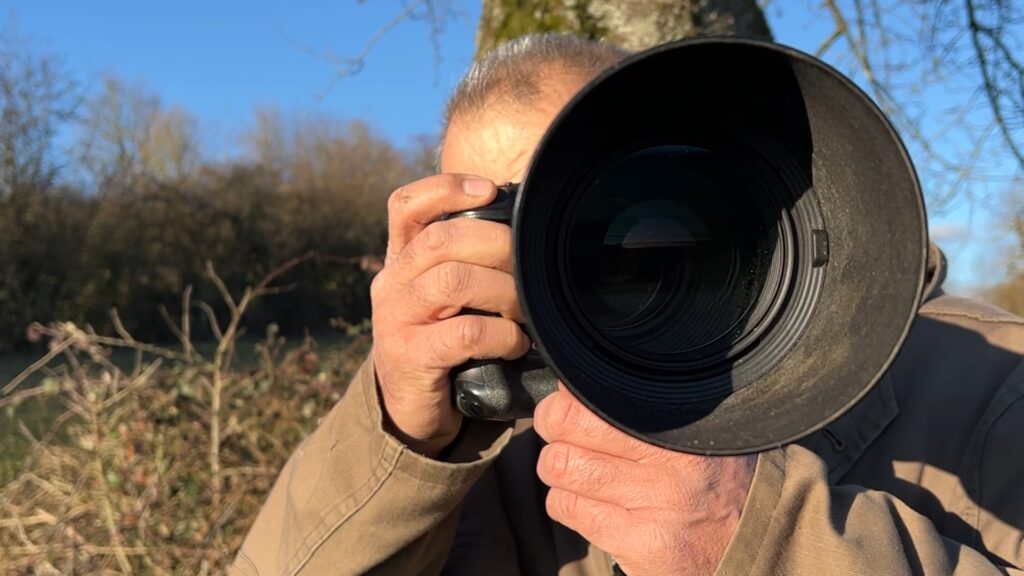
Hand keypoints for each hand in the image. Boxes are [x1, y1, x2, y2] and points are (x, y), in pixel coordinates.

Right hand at [371, 174, 529, 457]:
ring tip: (524, 308)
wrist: (410, 408)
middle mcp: (391, 283)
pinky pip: (463, 334)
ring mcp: (395, 320)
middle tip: (528, 264)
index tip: (489, 189)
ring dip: (502, 290)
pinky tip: (515, 342)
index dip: (446, 189)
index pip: (406, 206)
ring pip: (451, 282)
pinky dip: (500, 334)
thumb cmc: (444, 341)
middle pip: (439, 240)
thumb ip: (468, 263)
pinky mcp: (409, 357)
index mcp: (400, 259)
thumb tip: (530, 233)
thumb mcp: (447, 296)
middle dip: (495, 244)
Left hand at [534, 384, 755, 575]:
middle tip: (567, 436)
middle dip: (555, 429)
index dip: (569, 398)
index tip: (572, 404)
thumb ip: (643, 403)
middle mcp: (668, 459)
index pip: (592, 392)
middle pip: (565, 424)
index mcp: (677, 422)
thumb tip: (580, 378)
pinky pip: (567, 508)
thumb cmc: (718, 475)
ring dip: (561, 470)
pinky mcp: (638, 543)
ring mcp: (652, 503)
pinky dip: (569, 503)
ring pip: (558, 467)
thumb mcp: (695, 425)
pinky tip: (596, 504)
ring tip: (584, 473)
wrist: (758, 537)